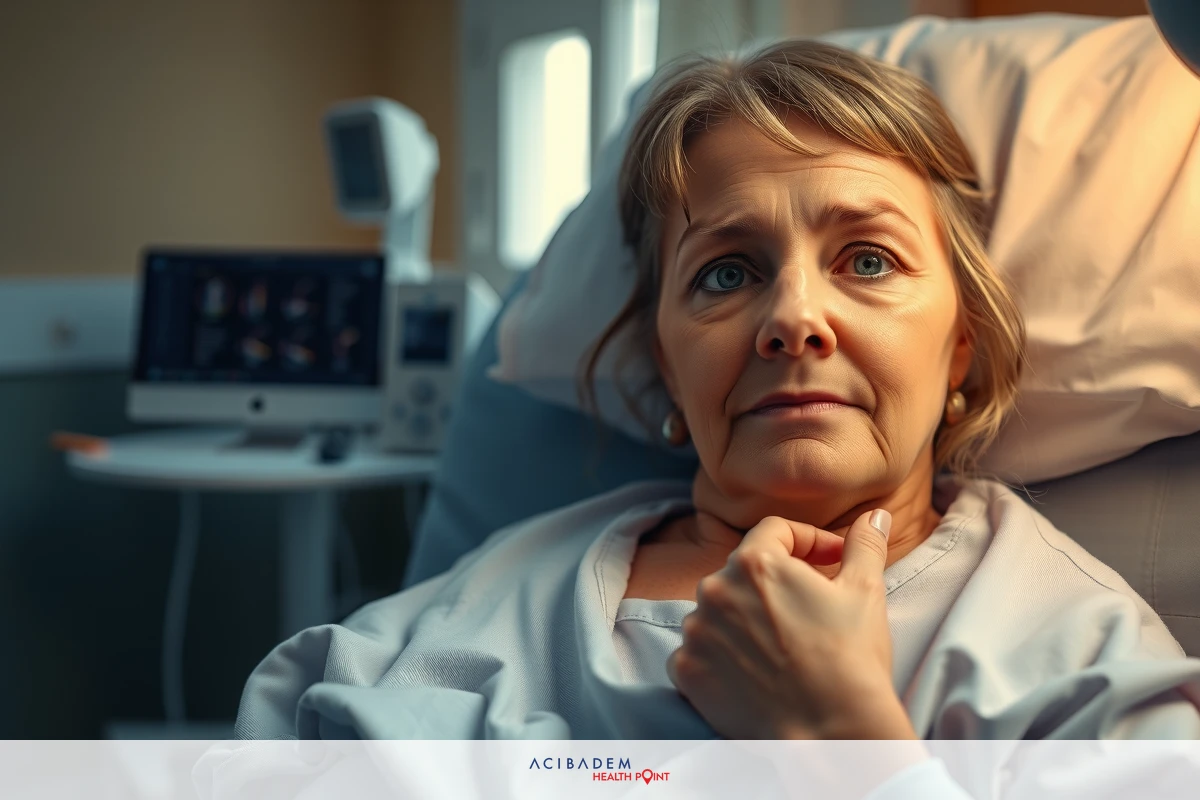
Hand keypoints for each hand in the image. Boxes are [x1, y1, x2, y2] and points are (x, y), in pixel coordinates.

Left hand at [666, 509, 916, 739]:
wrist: (831, 734)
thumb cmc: (850, 659)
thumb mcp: (865, 591)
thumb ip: (863, 544)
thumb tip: (874, 515)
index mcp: (755, 562)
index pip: (774, 531)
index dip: (808, 541)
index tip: (831, 560)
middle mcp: (714, 590)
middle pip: (744, 571)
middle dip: (775, 583)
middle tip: (809, 608)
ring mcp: (695, 632)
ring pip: (718, 611)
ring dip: (744, 618)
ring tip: (781, 644)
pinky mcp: (686, 671)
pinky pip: (698, 650)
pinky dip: (719, 654)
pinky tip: (751, 670)